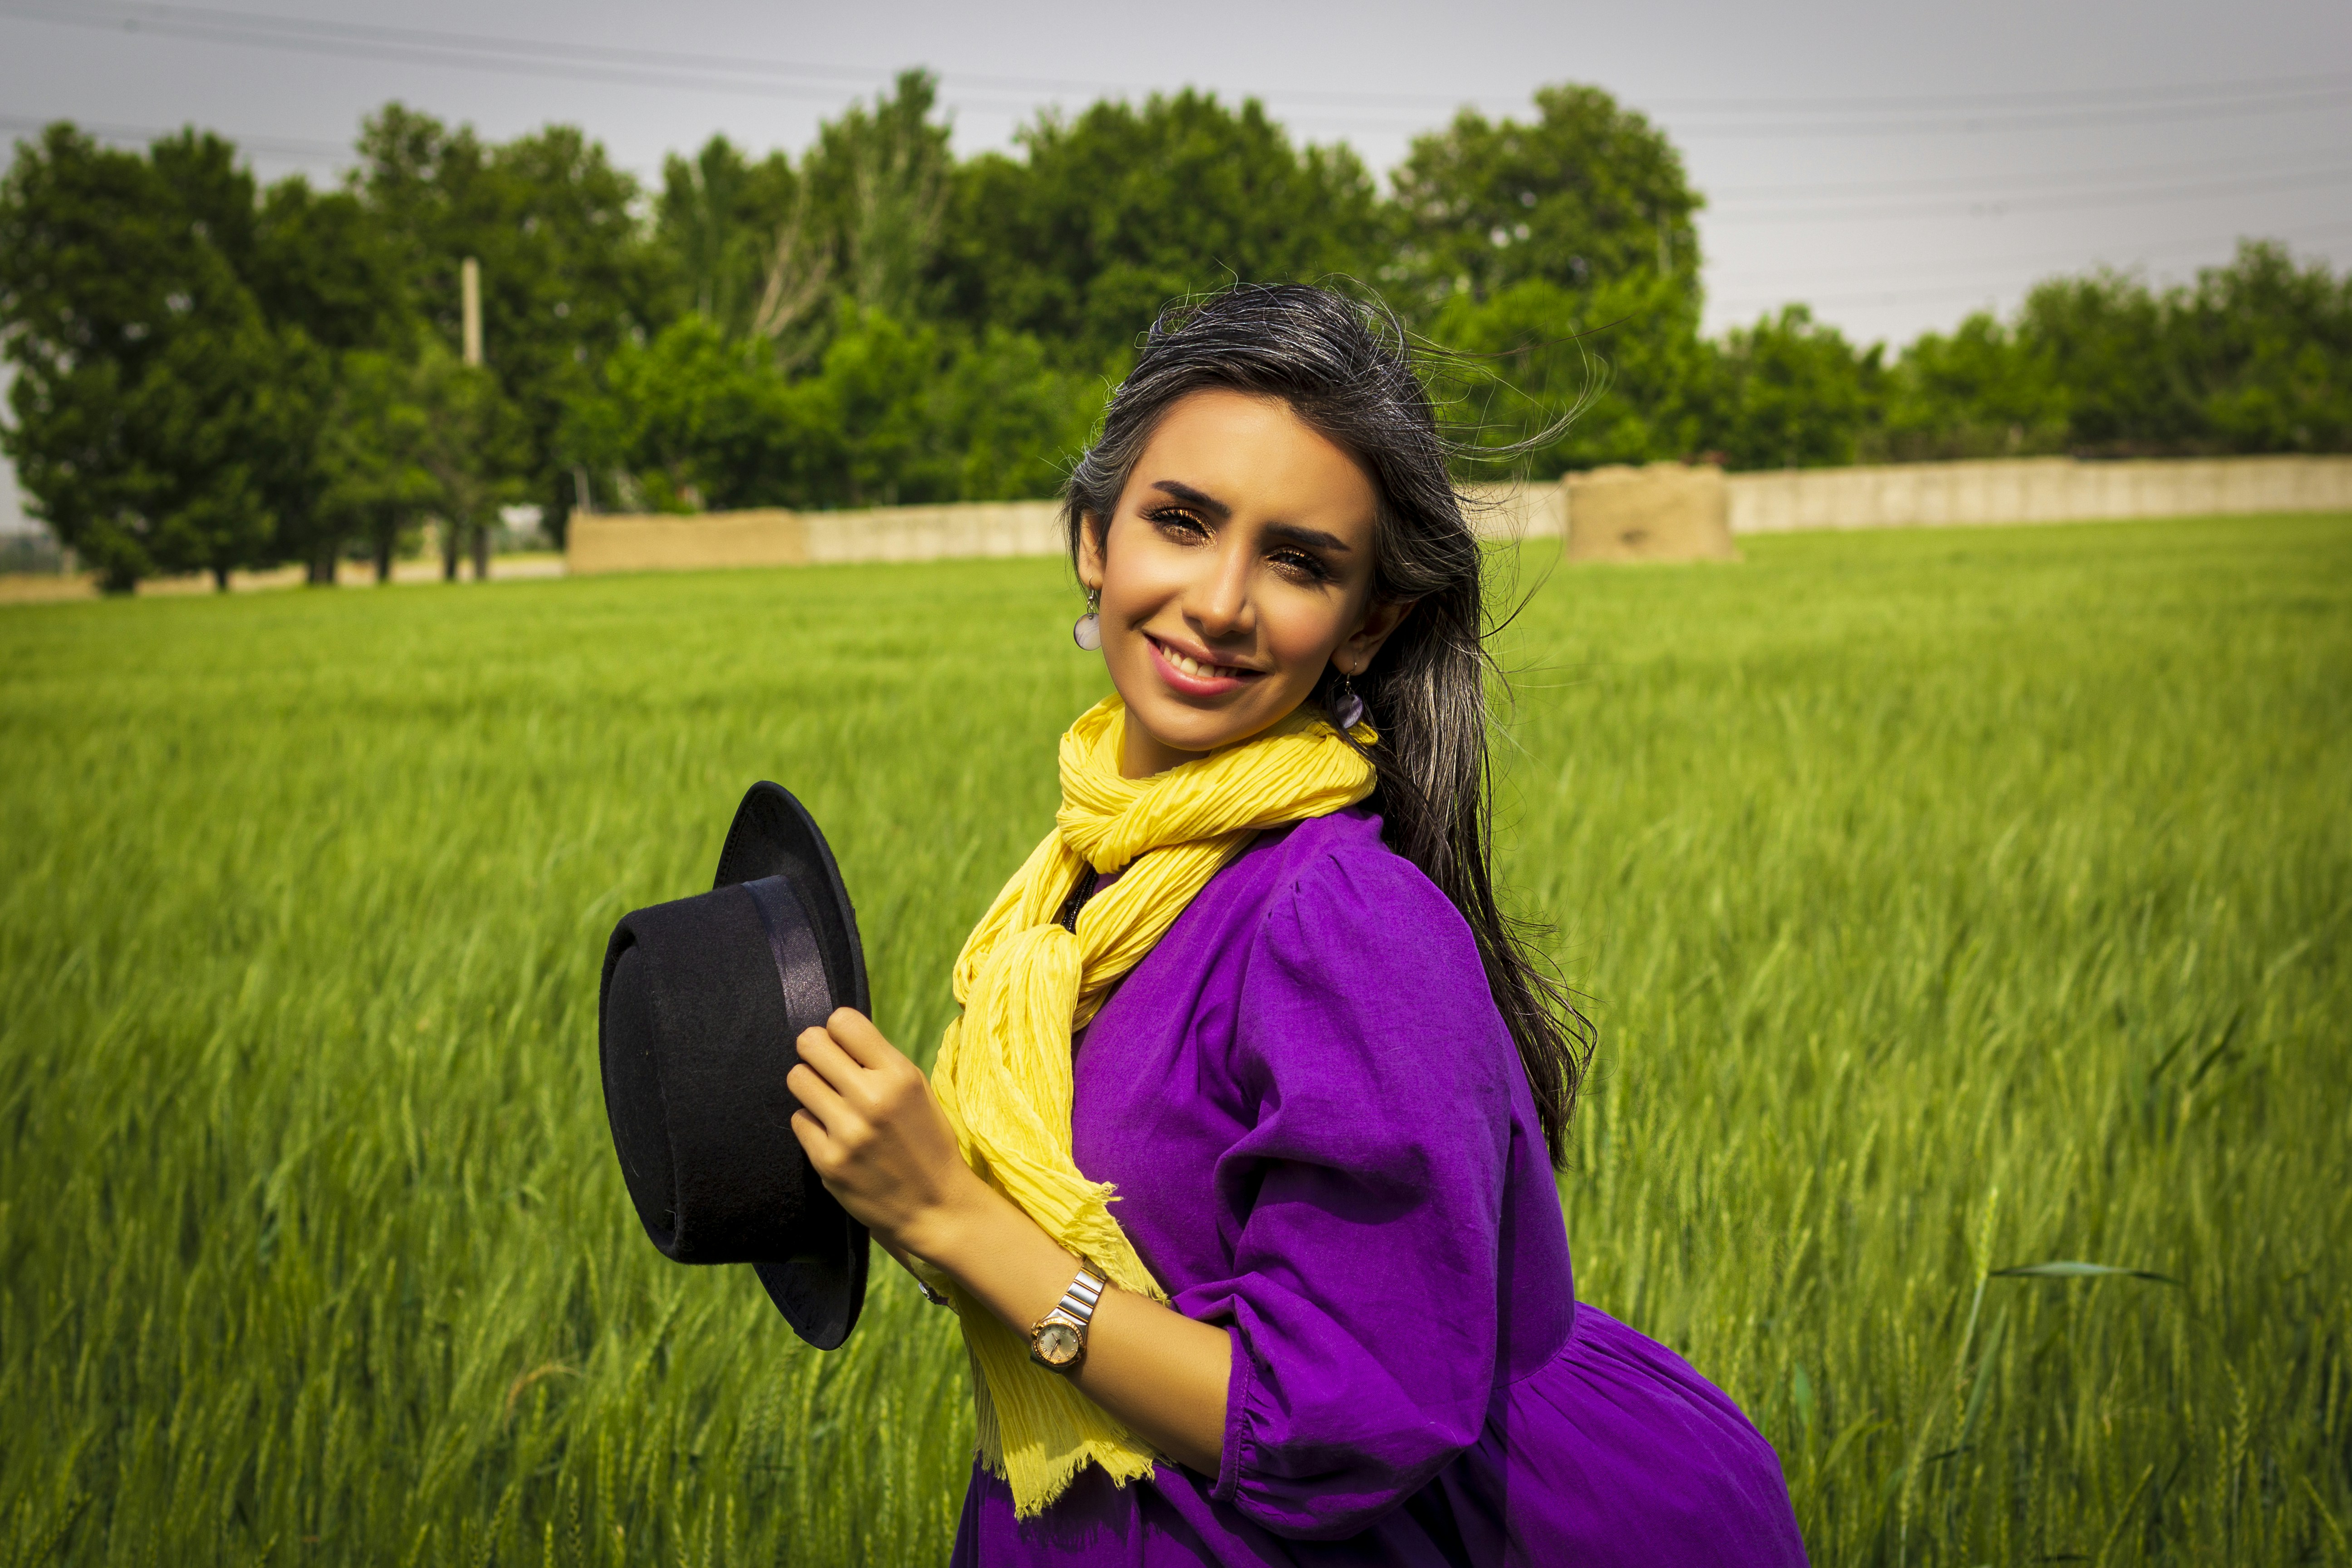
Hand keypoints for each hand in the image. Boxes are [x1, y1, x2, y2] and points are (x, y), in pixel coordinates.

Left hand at [786, 1008, 979, 1257]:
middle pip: (811, 1043)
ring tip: (829, 1102)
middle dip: (815, 1051)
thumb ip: (879, 1062)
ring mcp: (847, 1131)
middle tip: (825, 1068)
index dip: (837, 1031)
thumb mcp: (916, 1091)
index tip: (842, 1046)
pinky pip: (799, 1120)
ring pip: (797, 1078)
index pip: (842, 1021)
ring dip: (810, 1086)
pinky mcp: (827, 1161)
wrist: (934, 1207)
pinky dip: (812, 1124)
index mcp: (900, 1075)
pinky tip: (833, 1135)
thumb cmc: (926, 1142)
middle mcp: (872, 1098)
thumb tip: (833, 1034)